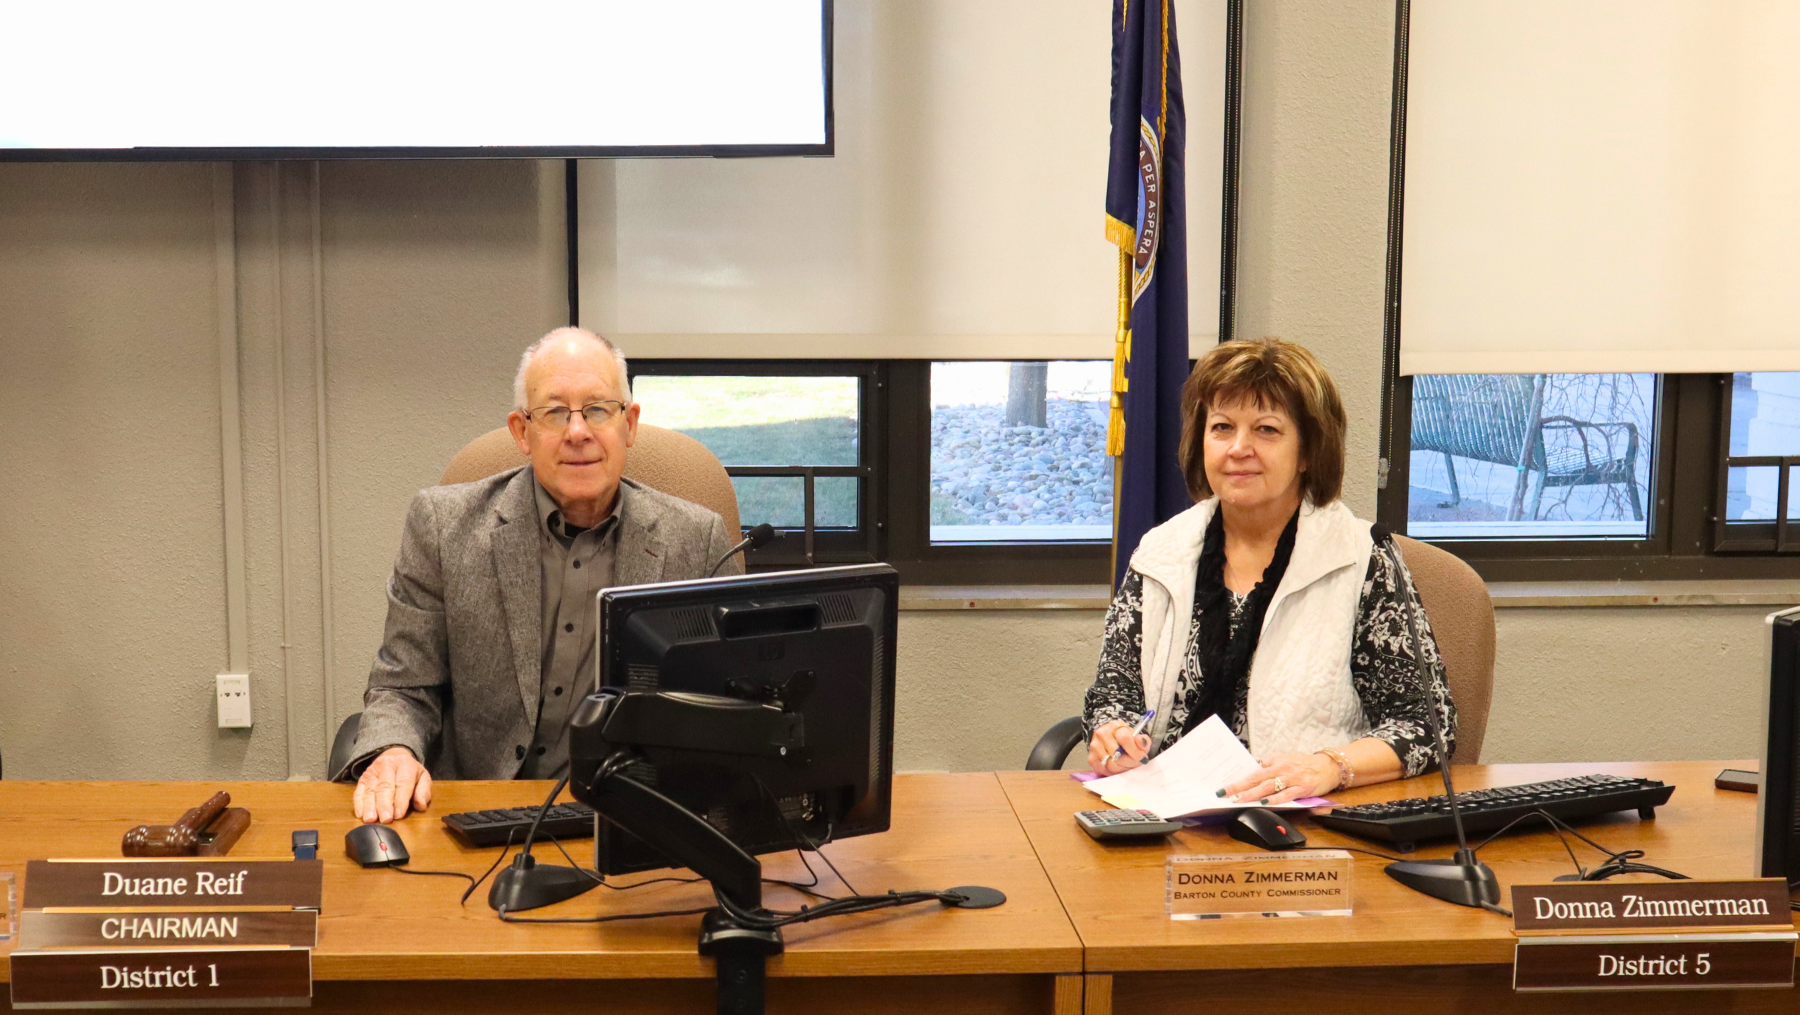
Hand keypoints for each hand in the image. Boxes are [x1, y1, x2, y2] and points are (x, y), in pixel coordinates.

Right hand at [353, 747, 431, 823]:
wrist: (393, 756)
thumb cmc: (409, 772)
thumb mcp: (422, 777)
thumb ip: (423, 791)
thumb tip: (421, 805)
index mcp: (405, 764)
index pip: (403, 783)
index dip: (400, 800)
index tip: (399, 815)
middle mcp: (387, 765)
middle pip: (384, 786)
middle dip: (384, 805)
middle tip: (386, 819)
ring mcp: (372, 771)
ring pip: (370, 790)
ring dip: (370, 806)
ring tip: (371, 819)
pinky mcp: (362, 778)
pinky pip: (359, 791)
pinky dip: (359, 803)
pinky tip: (361, 814)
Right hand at [1088, 720, 1150, 774]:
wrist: (1110, 738)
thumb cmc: (1124, 738)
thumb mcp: (1136, 736)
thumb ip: (1142, 740)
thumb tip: (1141, 741)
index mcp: (1114, 727)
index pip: (1125, 739)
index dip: (1136, 751)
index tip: (1142, 757)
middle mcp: (1101, 735)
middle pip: (1119, 755)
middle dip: (1131, 763)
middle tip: (1137, 763)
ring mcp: (1095, 747)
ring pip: (1113, 766)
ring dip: (1124, 769)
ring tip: (1129, 765)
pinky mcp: (1091, 759)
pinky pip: (1106, 771)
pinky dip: (1115, 772)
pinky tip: (1120, 767)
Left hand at [1221, 751, 1337, 804]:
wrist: (1328, 766)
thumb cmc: (1303, 764)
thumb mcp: (1284, 760)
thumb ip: (1269, 768)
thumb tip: (1250, 778)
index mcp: (1275, 760)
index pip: (1252, 770)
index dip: (1238, 779)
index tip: (1224, 787)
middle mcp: (1282, 768)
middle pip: (1256, 777)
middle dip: (1238, 786)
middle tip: (1224, 794)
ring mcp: (1292, 778)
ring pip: (1268, 786)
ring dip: (1252, 793)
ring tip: (1239, 800)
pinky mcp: (1303, 788)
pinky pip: (1286, 795)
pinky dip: (1275, 799)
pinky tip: (1264, 803)